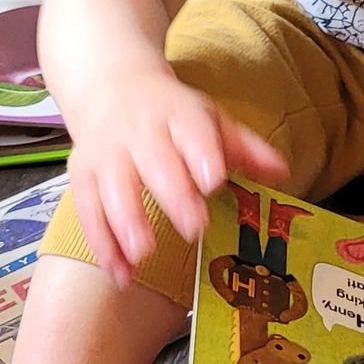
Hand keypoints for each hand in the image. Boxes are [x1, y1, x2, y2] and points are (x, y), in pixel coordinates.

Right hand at [64, 67, 287, 287]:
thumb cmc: (173, 115)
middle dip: (173, 195)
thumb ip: (245, 148)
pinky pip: (88, 214)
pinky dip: (103, 246)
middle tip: (194, 227)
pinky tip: (120, 275)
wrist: (112, 88)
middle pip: (155, 163)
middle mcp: (140, 134)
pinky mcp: (81, 178)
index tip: (215, 180)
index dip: (202, 154)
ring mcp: (107, 156)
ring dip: (127, 224)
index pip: (192, 132)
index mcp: (179, 116)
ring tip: (145, 255)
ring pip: (112, 189)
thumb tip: (282, 172)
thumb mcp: (211, 120)